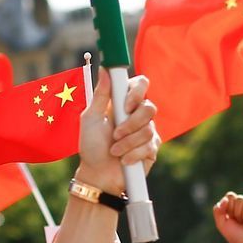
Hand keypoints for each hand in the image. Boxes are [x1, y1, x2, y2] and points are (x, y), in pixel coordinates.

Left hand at [76, 70, 157, 194]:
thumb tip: (105, 68)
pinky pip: (149, 146)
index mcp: (123, 102)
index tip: (125, 106)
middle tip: (115, 134)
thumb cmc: (91, 145)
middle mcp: (137, 113)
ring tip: (114, 150)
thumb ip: (100, 95)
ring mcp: (147, 130)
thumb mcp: (90, 118)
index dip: (137, 92)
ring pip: (148, 129)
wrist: (97, 174)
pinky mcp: (152, 148)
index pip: (141, 84)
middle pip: (149, 108)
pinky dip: (133, 154)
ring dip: (127, 142)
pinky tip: (123, 160)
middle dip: (131, 124)